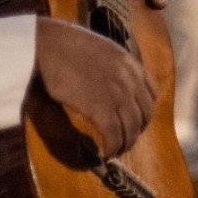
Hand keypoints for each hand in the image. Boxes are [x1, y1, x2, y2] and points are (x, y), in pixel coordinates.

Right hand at [33, 18, 155, 158]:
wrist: (46, 44)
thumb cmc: (65, 45)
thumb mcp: (101, 51)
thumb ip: (114, 67)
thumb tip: (110, 85)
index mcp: (131, 64)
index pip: (151, 94)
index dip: (144, 112)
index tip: (134, 121)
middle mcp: (129, 79)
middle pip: (144, 114)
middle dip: (137, 130)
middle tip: (125, 139)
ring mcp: (117, 94)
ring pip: (132, 128)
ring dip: (126, 143)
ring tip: (116, 150)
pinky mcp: (99, 108)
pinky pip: (114, 135)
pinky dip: (113, 147)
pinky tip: (106, 152)